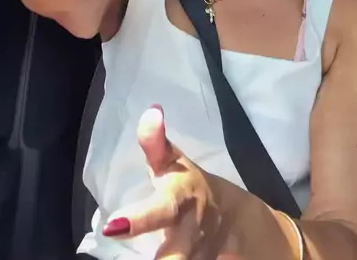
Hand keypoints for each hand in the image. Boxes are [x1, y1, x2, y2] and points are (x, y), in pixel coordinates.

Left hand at [102, 106, 235, 259]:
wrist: (242, 225)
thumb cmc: (194, 188)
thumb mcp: (176, 163)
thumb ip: (156, 143)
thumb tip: (150, 111)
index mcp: (180, 202)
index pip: (159, 211)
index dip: (138, 220)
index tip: (113, 226)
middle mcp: (190, 236)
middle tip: (115, 240)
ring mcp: (200, 258)